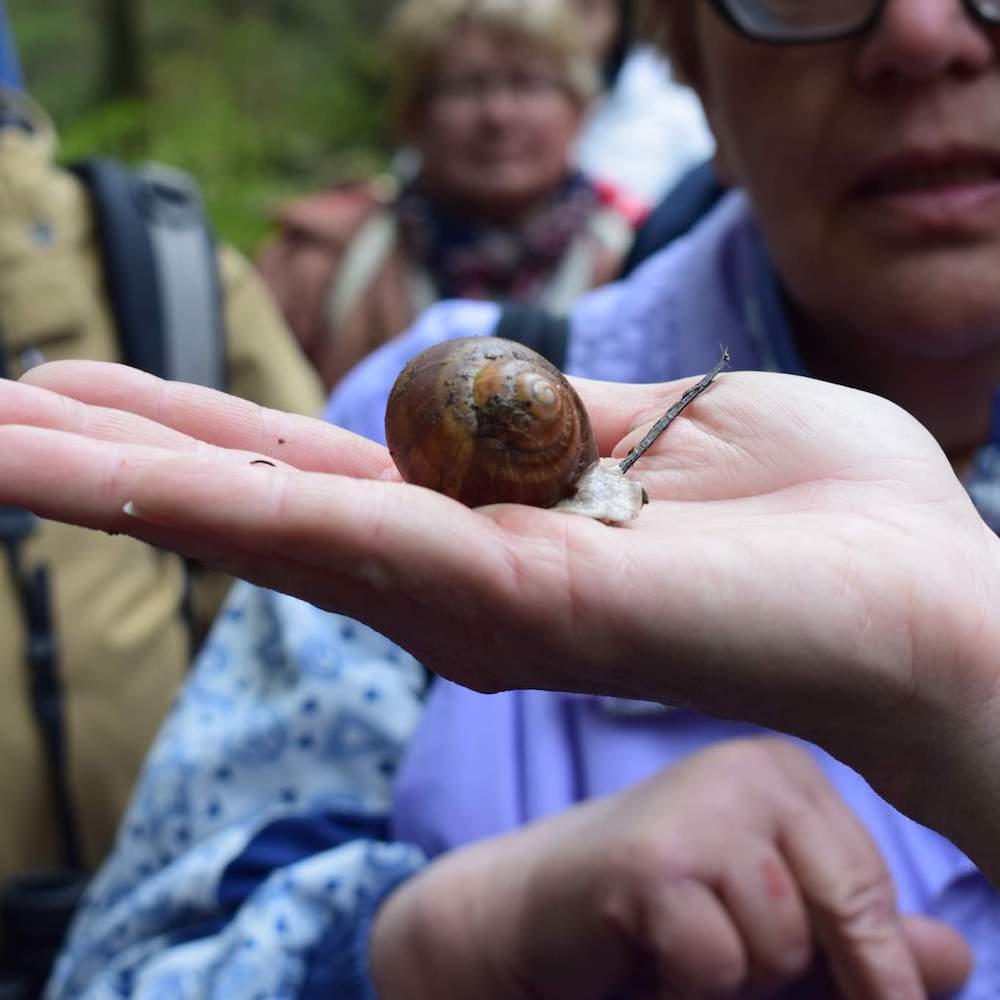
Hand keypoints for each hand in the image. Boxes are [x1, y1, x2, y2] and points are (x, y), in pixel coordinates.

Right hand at [1, 362, 998, 868]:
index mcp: (484, 519)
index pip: (311, 468)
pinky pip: (338, 535)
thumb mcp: (658, 422)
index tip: (93, 391)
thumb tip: (464, 395)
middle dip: (114, 454)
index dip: (196, 430)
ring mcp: (468, 593)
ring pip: (263, 521)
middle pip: (256, 499)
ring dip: (120, 473)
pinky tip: (105, 465)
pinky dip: (213, 498)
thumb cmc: (808, 509)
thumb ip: (545, 417)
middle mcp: (450, 571)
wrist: (915, 597)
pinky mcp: (513, 601)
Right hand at [369, 739, 969, 999]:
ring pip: (777, 949)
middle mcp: (749, 770)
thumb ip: (854, 938)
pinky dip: (682, 987)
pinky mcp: (652, 861)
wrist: (533, 912)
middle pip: (834, 920)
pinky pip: (715, 966)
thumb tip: (955, 961)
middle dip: (786, 970)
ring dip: (729, 980)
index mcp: (784, 773)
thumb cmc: (655, 916)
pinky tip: (640, 949)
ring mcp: (698, 808)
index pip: (870, 885)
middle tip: (713, 948)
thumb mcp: (768, 923)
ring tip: (672, 941)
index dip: (879, 964)